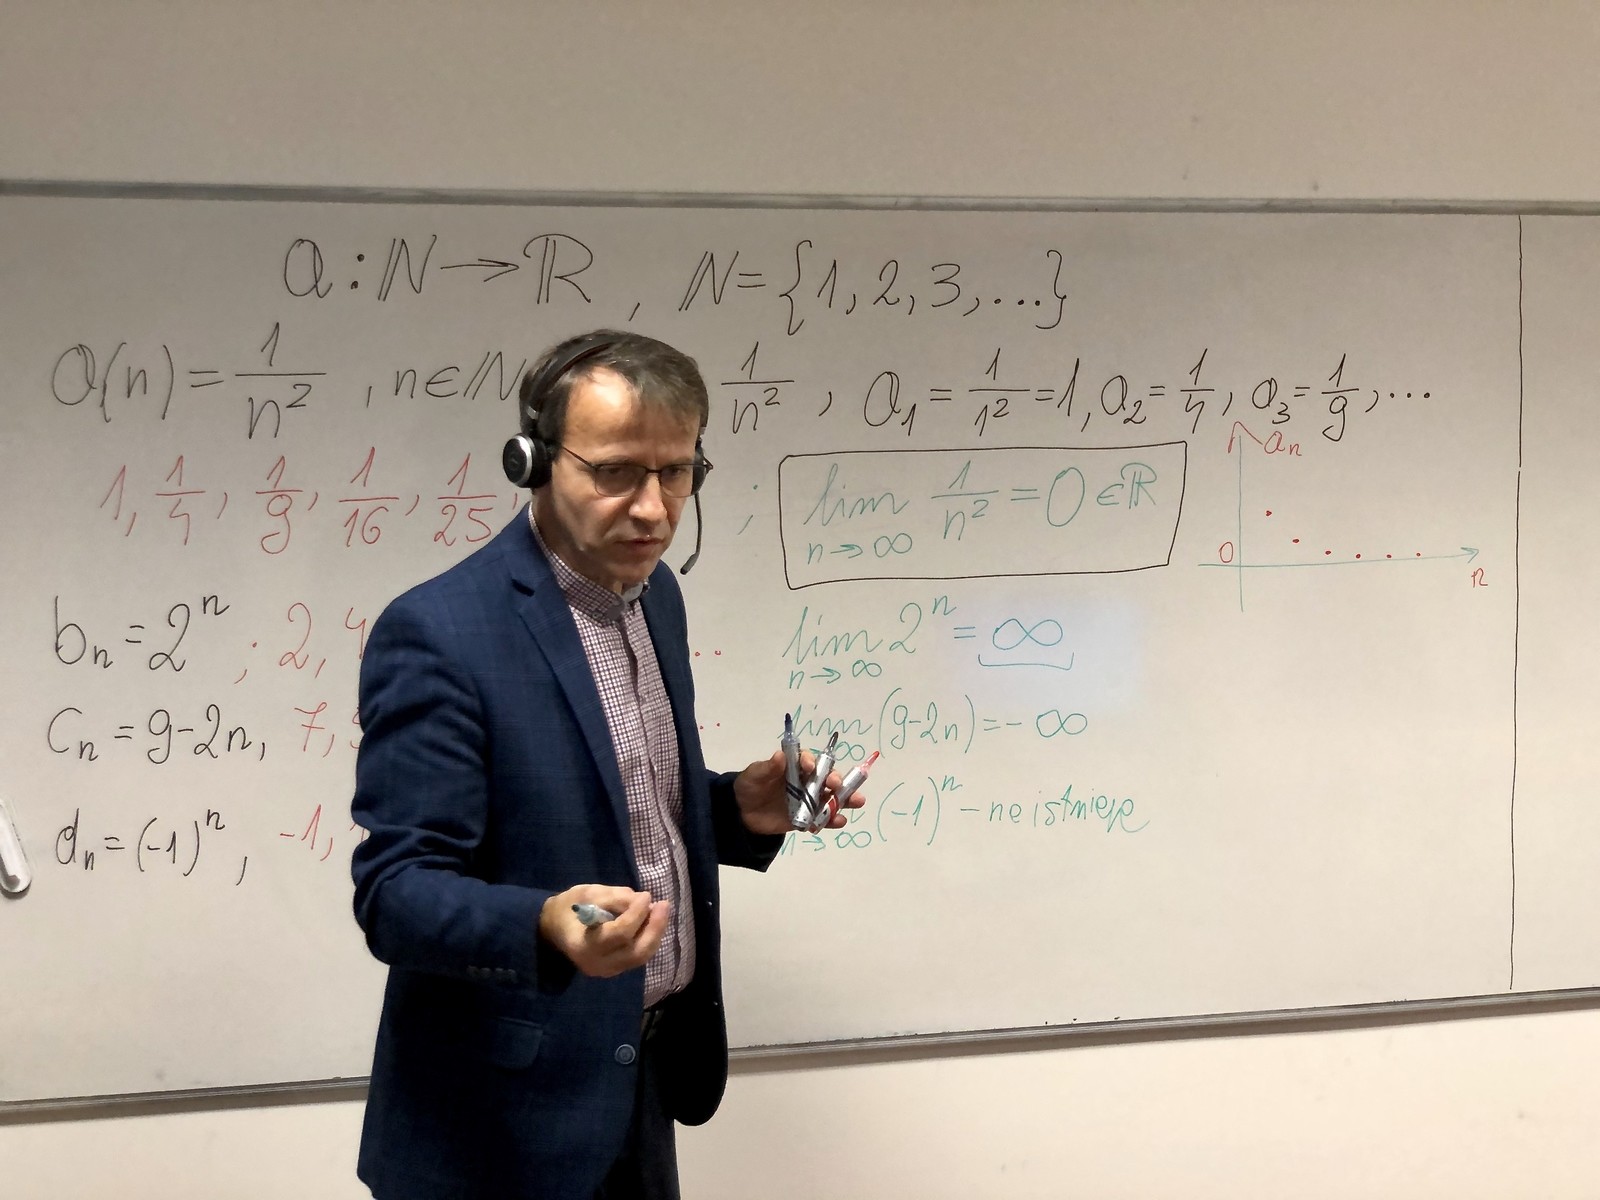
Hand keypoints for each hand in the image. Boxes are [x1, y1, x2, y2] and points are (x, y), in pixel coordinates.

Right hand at [539, 885, 667, 977]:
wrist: (554, 930)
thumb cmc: (568, 908)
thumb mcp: (586, 893)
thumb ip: (614, 897)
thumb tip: (642, 901)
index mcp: (582, 945)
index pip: (618, 934)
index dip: (636, 914)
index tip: (645, 895)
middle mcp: (596, 964)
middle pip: (635, 951)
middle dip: (654, 927)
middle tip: (664, 904)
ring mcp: (606, 971)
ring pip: (640, 957)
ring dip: (655, 933)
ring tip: (661, 911)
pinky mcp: (614, 970)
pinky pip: (637, 957)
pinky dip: (649, 939)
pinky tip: (653, 921)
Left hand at [734, 747, 865, 835]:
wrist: (742, 814)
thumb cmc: (750, 787)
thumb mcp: (755, 775)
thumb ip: (767, 768)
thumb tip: (780, 756)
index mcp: (795, 766)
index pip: (808, 760)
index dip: (811, 762)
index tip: (809, 767)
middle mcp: (807, 781)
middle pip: (826, 778)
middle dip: (835, 780)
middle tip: (835, 785)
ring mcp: (809, 800)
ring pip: (832, 798)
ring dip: (846, 798)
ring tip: (858, 801)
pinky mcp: (808, 818)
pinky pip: (823, 819)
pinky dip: (833, 820)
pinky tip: (840, 821)